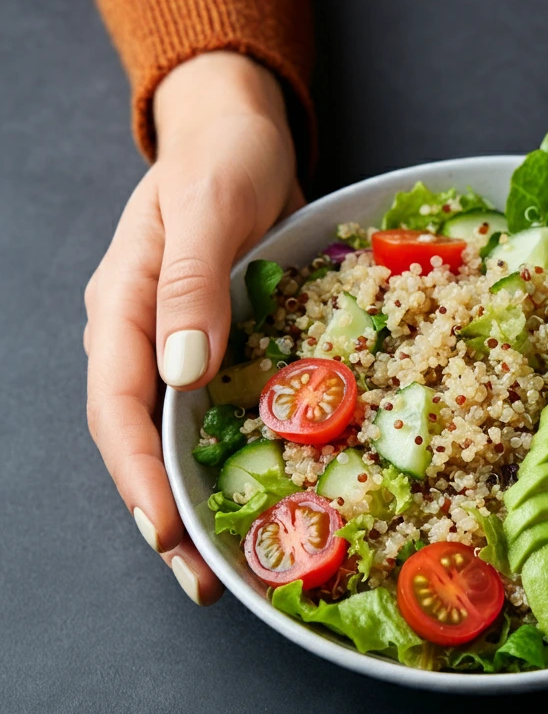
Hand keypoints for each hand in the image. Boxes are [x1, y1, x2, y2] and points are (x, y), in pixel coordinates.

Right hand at [84, 51, 304, 603]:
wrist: (240, 136)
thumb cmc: (222, 158)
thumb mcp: (210, 206)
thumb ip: (190, 283)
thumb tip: (181, 371)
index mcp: (124, 305)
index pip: (117, 404)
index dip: (138, 472)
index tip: (165, 530)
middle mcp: (143, 335)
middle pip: (139, 438)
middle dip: (162, 509)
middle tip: (199, 578)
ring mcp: (179, 343)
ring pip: (176, 434)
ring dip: (195, 496)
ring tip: (229, 561)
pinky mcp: (219, 344)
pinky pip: (219, 408)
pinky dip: (233, 454)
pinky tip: (264, 491)